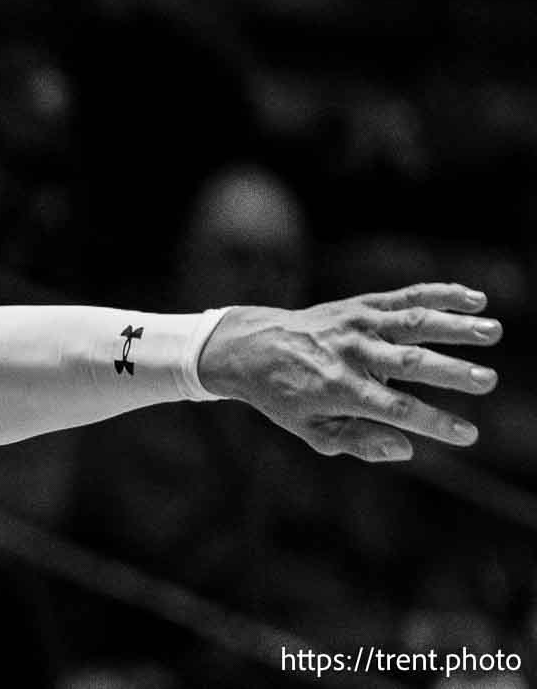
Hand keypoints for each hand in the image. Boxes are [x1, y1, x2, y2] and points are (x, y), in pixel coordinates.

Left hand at [200, 283, 501, 461]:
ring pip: (411, 322)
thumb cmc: (286, 396)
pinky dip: (441, 294)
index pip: (393, 409)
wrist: (250, 347)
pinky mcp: (362, 305)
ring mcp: (357, 325)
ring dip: (454, 325)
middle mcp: (350, 354)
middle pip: (407, 363)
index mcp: (339, 389)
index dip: (432, 422)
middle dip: (450, 372)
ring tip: (493, 330)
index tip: (468, 434)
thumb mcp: (312, 430)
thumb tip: (406, 450)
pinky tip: (475, 298)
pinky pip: (405, 296)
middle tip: (488, 380)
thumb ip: (358, 442)